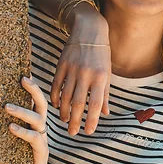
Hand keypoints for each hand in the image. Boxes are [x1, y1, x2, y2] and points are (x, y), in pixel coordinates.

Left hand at [6, 76, 51, 163]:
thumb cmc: (20, 161)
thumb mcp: (11, 141)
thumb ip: (7, 126)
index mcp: (35, 124)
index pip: (36, 101)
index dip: (32, 88)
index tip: (23, 74)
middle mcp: (41, 129)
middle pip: (42, 104)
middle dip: (34, 90)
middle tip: (23, 79)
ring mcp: (42, 140)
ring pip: (38, 119)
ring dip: (22, 111)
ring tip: (6, 107)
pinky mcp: (41, 152)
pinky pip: (34, 138)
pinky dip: (23, 132)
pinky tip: (10, 128)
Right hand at [51, 10, 110, 135]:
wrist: (89, 30)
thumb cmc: (101, 54)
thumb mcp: (107, 73)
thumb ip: (105, 94)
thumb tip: (106, 114)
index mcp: (101, 77)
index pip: (96, 104)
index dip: (92, 120)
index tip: (89, 132)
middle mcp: (86, 74)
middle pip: (78, 103)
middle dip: (75, 120)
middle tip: (73, 133)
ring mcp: (72, 69)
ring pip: (65, 96)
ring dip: (64, 111)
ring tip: (65, 121)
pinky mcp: (61, 64)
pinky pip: (56, 85)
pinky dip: (55, 97)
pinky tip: (57, 106)